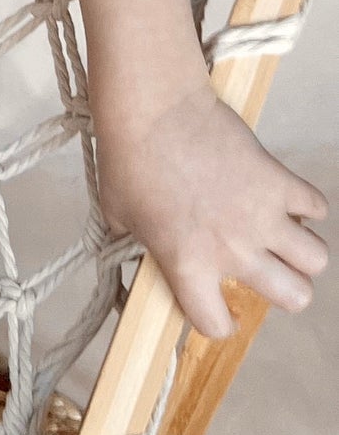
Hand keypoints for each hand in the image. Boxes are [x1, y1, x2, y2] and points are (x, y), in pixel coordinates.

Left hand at [96, 76, 328, 338]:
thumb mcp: (117, 215)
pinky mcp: (279, 181)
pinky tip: (285, 199)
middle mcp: (234, 250)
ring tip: (281, 239)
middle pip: (295, 297)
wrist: (154, 109)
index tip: (215, 306)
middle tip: (267, 271)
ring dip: (301, 252)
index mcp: (188, 265)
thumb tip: (147, 248)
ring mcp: (262, 216)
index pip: (216, 325)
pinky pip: (317, 207)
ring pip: (315, 259)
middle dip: (286, 290)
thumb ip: (140, 243)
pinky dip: (306, 206)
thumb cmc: (127, 159)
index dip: (216, 320)